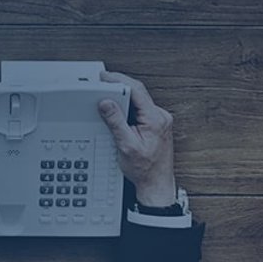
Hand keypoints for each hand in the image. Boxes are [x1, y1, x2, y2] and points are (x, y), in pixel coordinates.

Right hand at [95, 70, 178, 207]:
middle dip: (119, 86)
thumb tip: (106, 104)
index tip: (105, 77)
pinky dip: (128, 107)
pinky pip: (140, 109)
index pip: (136, 91)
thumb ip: (116, 122)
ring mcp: (159, 120)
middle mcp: (160, 117)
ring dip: (123, 98)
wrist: (156, 184)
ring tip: (107, 97)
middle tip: (102, 83)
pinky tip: (118, 111)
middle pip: (138, 93)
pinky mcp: (156, 124)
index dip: (119, 80)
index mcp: (156, 119)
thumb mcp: (126, 145)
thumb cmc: (145, 170)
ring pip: (139, 100)